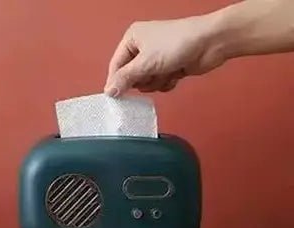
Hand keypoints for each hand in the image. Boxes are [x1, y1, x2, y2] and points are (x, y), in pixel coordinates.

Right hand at [104, 15, 226, 94]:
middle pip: (130, 77)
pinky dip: (166, 83)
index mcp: (132, 39)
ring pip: (145, 83)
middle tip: (151, 75)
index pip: (115, 66)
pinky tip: (175, 74)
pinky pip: (158, 84)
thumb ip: (125, 79)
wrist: (210, 43)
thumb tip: (108, 92)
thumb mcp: (145, 63)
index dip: (116, 82)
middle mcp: (142, 47)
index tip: (117, 98)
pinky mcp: (168, 68)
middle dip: (142, 81)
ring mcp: (156, 58)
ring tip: (166, 72)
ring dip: (155, 82)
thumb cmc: (178, 43)